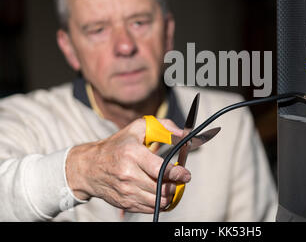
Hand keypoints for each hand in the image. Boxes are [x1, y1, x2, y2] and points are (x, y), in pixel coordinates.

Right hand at [65, 118, 190, 212]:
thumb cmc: (117, 145)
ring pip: (158, 201)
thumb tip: (183, 134)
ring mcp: (125, 191)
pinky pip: (149, 208)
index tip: (186, 174)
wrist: (89, 167)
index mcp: (132, 154)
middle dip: (175, 185)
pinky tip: (159, 192)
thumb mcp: (138, 128)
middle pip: (161, 188)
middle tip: (179, 179)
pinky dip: (159, 202)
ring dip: (169, 195)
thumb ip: (163, 127)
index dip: (177, 174)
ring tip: (170, 185)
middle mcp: (128, 174)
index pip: (159, 169)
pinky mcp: (124, 203)